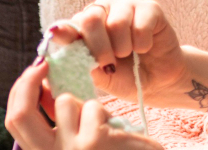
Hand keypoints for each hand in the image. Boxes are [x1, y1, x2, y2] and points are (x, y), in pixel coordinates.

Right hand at [6, 58, 187, 149]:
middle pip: (21, 113)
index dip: (18, 92)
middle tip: (45, 64)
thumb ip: (55, 118)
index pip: (13, 121)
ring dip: (84, 102)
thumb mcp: (76, 142)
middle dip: (29, 82)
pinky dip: (104, 111)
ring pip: (63, 102)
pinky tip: (115, 130)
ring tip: (101, 122)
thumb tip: (39, 83)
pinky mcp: (93, 142)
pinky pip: (90, 106)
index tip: (33, 72)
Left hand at [48, 0, 188, 104]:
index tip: (67, 45)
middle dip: (98, 47)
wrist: (156, 83)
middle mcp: (103, 11)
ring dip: (123, 47)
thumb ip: (78, 63)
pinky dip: (142, 44)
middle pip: (90, 18)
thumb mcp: (98, 76)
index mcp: (84, 27)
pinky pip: (141, 24)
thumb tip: (50, 48)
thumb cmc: (123, 78)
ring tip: (128, 55)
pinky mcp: (150, 9)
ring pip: (116, 22)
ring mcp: (126, 7)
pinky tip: (145, 48)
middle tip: (108, 64)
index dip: (65, 34)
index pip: (69, 24)